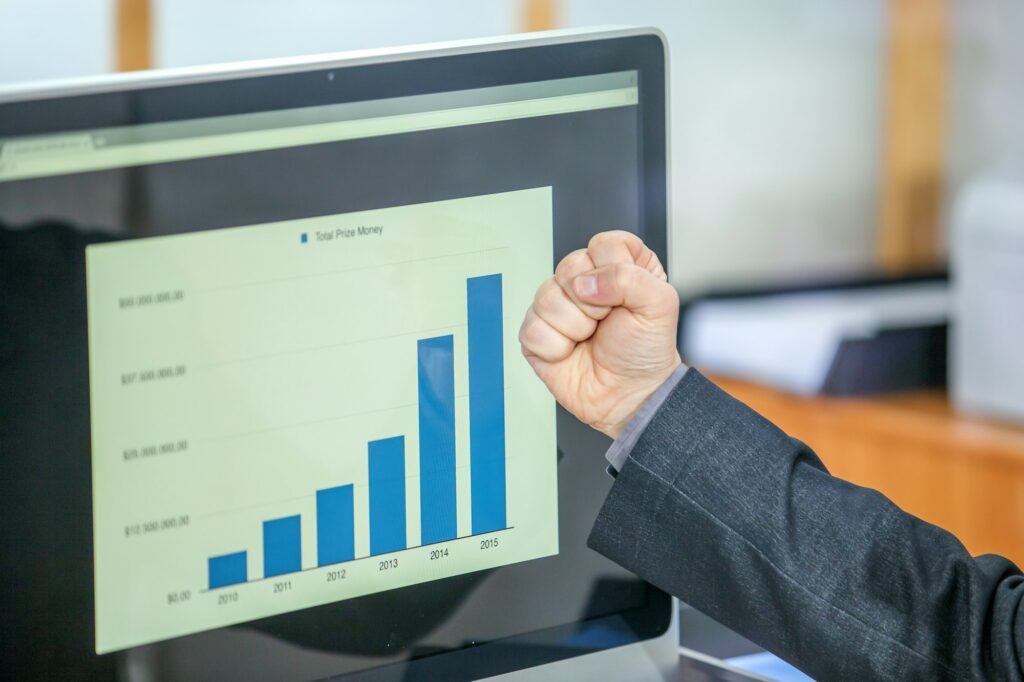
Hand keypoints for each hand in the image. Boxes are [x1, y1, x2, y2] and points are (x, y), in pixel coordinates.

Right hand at [519, 231, 681, 438]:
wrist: (629, 396)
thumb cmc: (645, 352)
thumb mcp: (660, 305)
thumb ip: (630, 278)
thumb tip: (585, 283)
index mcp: (618, 265)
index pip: (603, 244)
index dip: (612, 270)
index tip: (625, 298)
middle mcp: (584, 281)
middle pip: (568, 266)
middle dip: (591, 303)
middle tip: (606, 322)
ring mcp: (557, 305)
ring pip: (546, 297)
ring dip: (574, 327)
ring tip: (589, 338)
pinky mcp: (536, 332)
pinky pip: (531, 328)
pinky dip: (556, 347)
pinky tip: (570, 351)